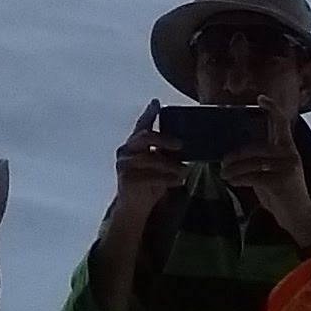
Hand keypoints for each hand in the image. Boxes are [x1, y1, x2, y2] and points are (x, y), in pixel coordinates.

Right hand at [110, 105, 185, 226]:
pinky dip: (166, 178)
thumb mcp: (159, 164)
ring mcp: (123, 165)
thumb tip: (186, 143)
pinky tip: (178, 181)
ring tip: (185, 170)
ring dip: (169, 164)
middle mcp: (125, 151)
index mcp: (134, 144)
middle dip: (163, 139)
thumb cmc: (149, 182)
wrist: (134, 207)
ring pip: (149, 158)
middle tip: (180, 145)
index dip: (148, 113)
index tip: (157, 102)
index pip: (141, 124)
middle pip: (144, 137)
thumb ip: (166, 152)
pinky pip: (149, 176)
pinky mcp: (126, 180)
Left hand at [222, 120, 310, 250]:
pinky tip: (232, 181)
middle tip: (223, 162)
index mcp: (289, 148)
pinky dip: (239, 178)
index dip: (272, 108)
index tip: (260, 98)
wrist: (298, 217)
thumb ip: (262, 159)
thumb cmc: (282, 194)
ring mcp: (286, 167)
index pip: (282, 123)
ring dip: (233, 169)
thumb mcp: (274, 172)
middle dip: (236, 155)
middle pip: (256, 147)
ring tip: (224, 173)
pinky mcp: (281, 181)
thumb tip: (236, 152)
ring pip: (252, 162)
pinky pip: (253, 176)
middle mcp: (290, 154)